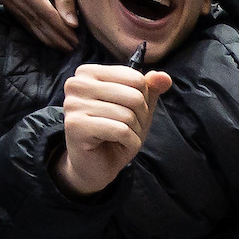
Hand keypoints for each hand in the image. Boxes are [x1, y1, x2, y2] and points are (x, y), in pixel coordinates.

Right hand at [0, 0, 78, 49]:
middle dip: (52, 34)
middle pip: (30, 16)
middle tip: (71, 47)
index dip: (59, 27)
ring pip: (22, 17)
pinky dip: (32, 23)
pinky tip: (47, 33)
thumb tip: (72, 25)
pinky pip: (16, 10)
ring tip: (62, 44)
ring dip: (43, 33)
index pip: (40, 7)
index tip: (75, 40)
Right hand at [55, 63, 171, 196]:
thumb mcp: (137, 108)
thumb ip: (150, 89)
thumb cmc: (114, 133)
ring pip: (127, 115)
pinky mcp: (76, 126)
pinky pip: (120, 130)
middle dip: (141, 118)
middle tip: (128, 130)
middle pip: (134, 96)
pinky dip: (129, 142)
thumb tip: (164, 77)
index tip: (130, 113)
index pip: (136, 78)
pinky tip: (118, 145)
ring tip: (122, 138)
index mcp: (89, 72)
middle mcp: (77, 84)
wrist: (93, 166)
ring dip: (135, 133)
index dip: (143, 100)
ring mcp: (73, 104)